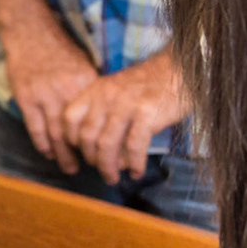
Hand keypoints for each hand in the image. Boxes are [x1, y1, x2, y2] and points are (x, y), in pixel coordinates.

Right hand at [1, 16, 99, 173]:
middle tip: (93, 169)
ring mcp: (44, 96)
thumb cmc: (58, 48)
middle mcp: (67, 92)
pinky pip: (35, 128)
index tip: (110, 154)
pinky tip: (47, 153)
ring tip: (70, 168)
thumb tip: (106, 116)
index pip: (98, 121)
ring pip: (57, 135)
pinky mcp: (26, 97)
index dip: (104, 140)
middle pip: (79, 132)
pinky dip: (42, 144)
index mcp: (86, 84)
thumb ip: (92, 91)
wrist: (29, 31)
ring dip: (64, 155)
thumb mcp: (85, 65)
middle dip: (86, 154)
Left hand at [63, 51, 188, 184]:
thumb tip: (101, 152)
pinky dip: (134, 164)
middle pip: (87, 136)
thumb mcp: (115, 92)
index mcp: (94, 90)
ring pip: (107, 144)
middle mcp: (105, 97)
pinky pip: (134, 146)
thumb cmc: (147, 86)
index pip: (69, 118)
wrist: (176, 70)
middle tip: (101, 170)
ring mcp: (125, 105)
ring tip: (114, 178)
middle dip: (91, 159)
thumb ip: (104, 115)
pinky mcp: (146, 114)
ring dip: (108, 167)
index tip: (81, 152)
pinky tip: (137, 172)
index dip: (71, 139)